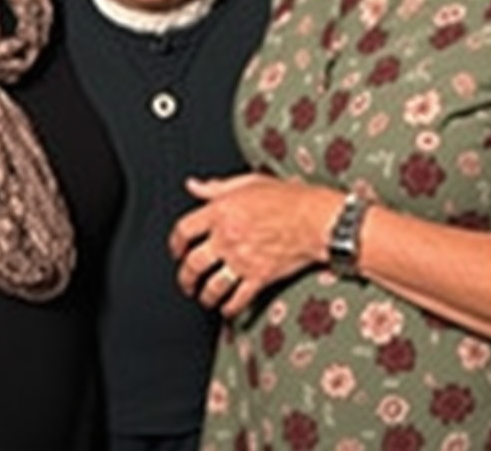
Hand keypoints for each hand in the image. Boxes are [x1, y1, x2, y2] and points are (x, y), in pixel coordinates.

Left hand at [168, 172, 344, 317]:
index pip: (184, 230)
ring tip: (204, 297)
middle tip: (186, 282)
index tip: (176, 250)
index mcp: (221, 211)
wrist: (316, 219)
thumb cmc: (287, 198)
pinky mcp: (259, 277)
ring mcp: (242, 259)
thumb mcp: (248, 183)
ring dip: (204, 295)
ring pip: (212, 285)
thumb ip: (217, 187)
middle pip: (193, 263)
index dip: (175, 243)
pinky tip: (227, 307)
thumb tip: (194, 186)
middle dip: (185, 277)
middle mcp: (227, 237)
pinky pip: (237, 299)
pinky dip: (229, 307)